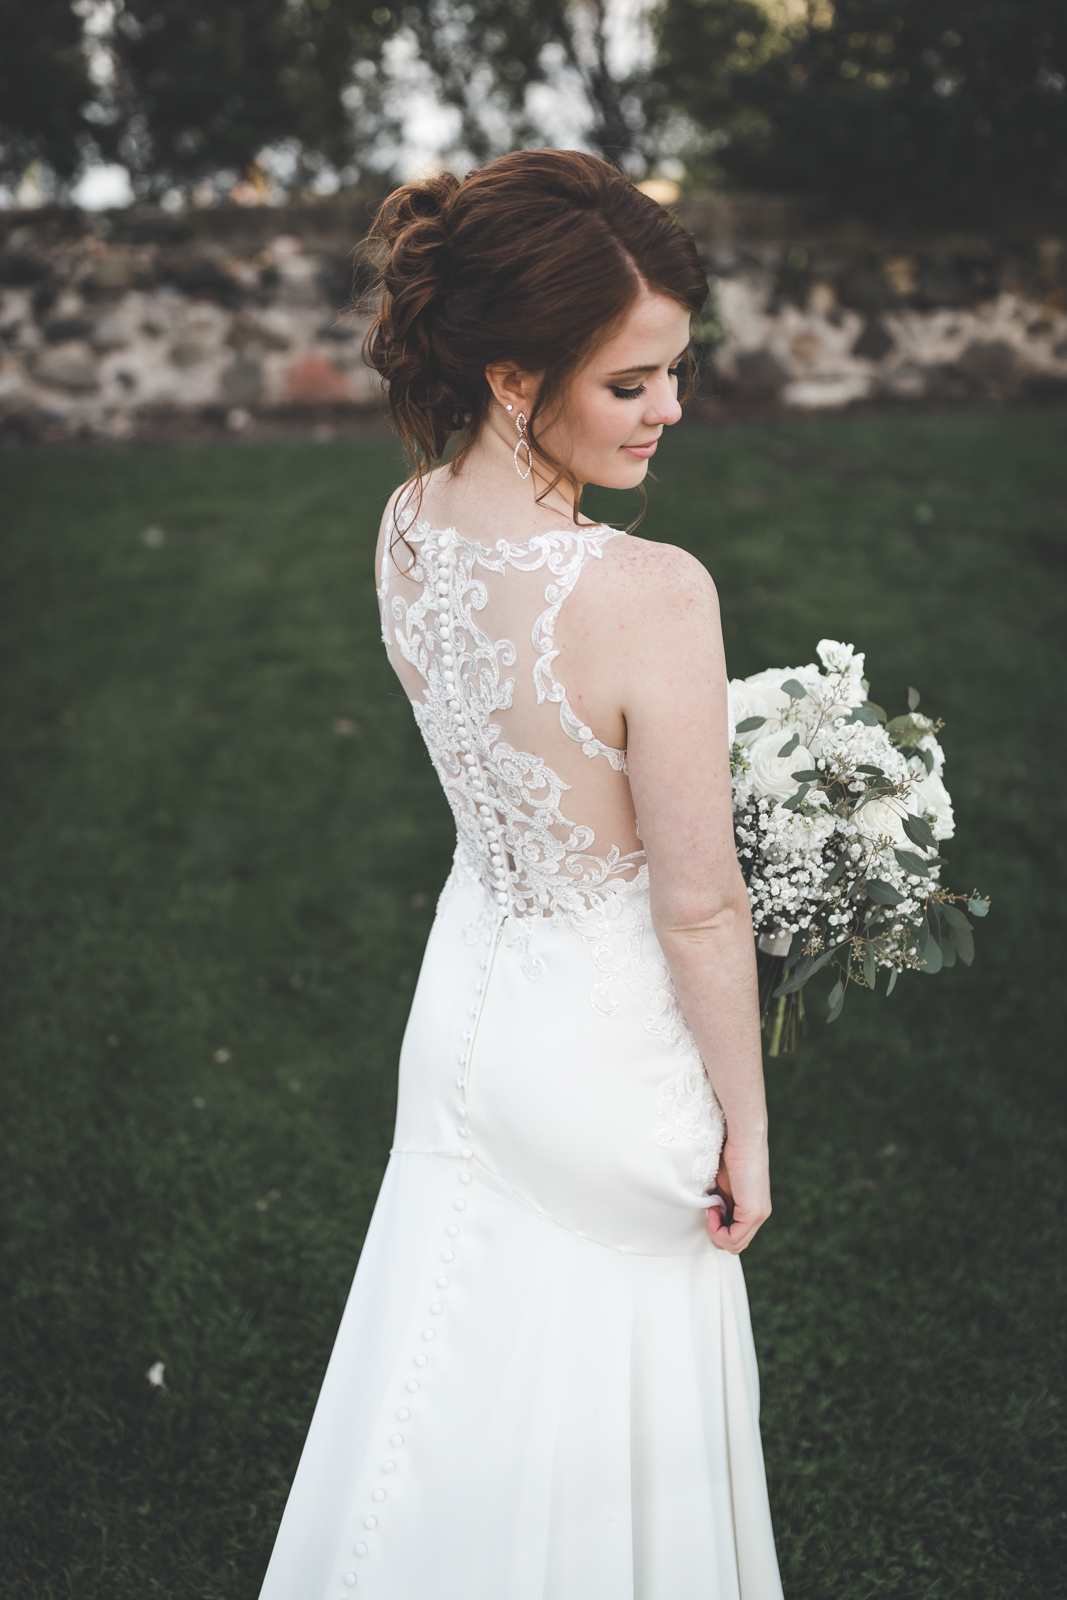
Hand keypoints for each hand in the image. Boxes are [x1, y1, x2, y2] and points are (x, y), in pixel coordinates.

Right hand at [706, 1137, 770, 1253]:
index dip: (718, 1230)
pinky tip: (712, 1210)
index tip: (708, 1209)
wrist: (743, 1139)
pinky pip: (734, 1239)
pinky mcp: (753, 1213)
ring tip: (710, 1210)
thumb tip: (711, 1215)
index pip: (737, 1236)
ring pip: (736, 1245)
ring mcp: (759, 1215)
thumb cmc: (730, 1154)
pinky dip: (717, 1230)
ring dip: (716, 1232)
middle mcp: (760, 1214)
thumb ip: (721, 1203)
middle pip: (737, 1244)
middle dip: (717, 1234)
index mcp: (753, 1208)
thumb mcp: (722, 1185)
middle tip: (708, 1211)